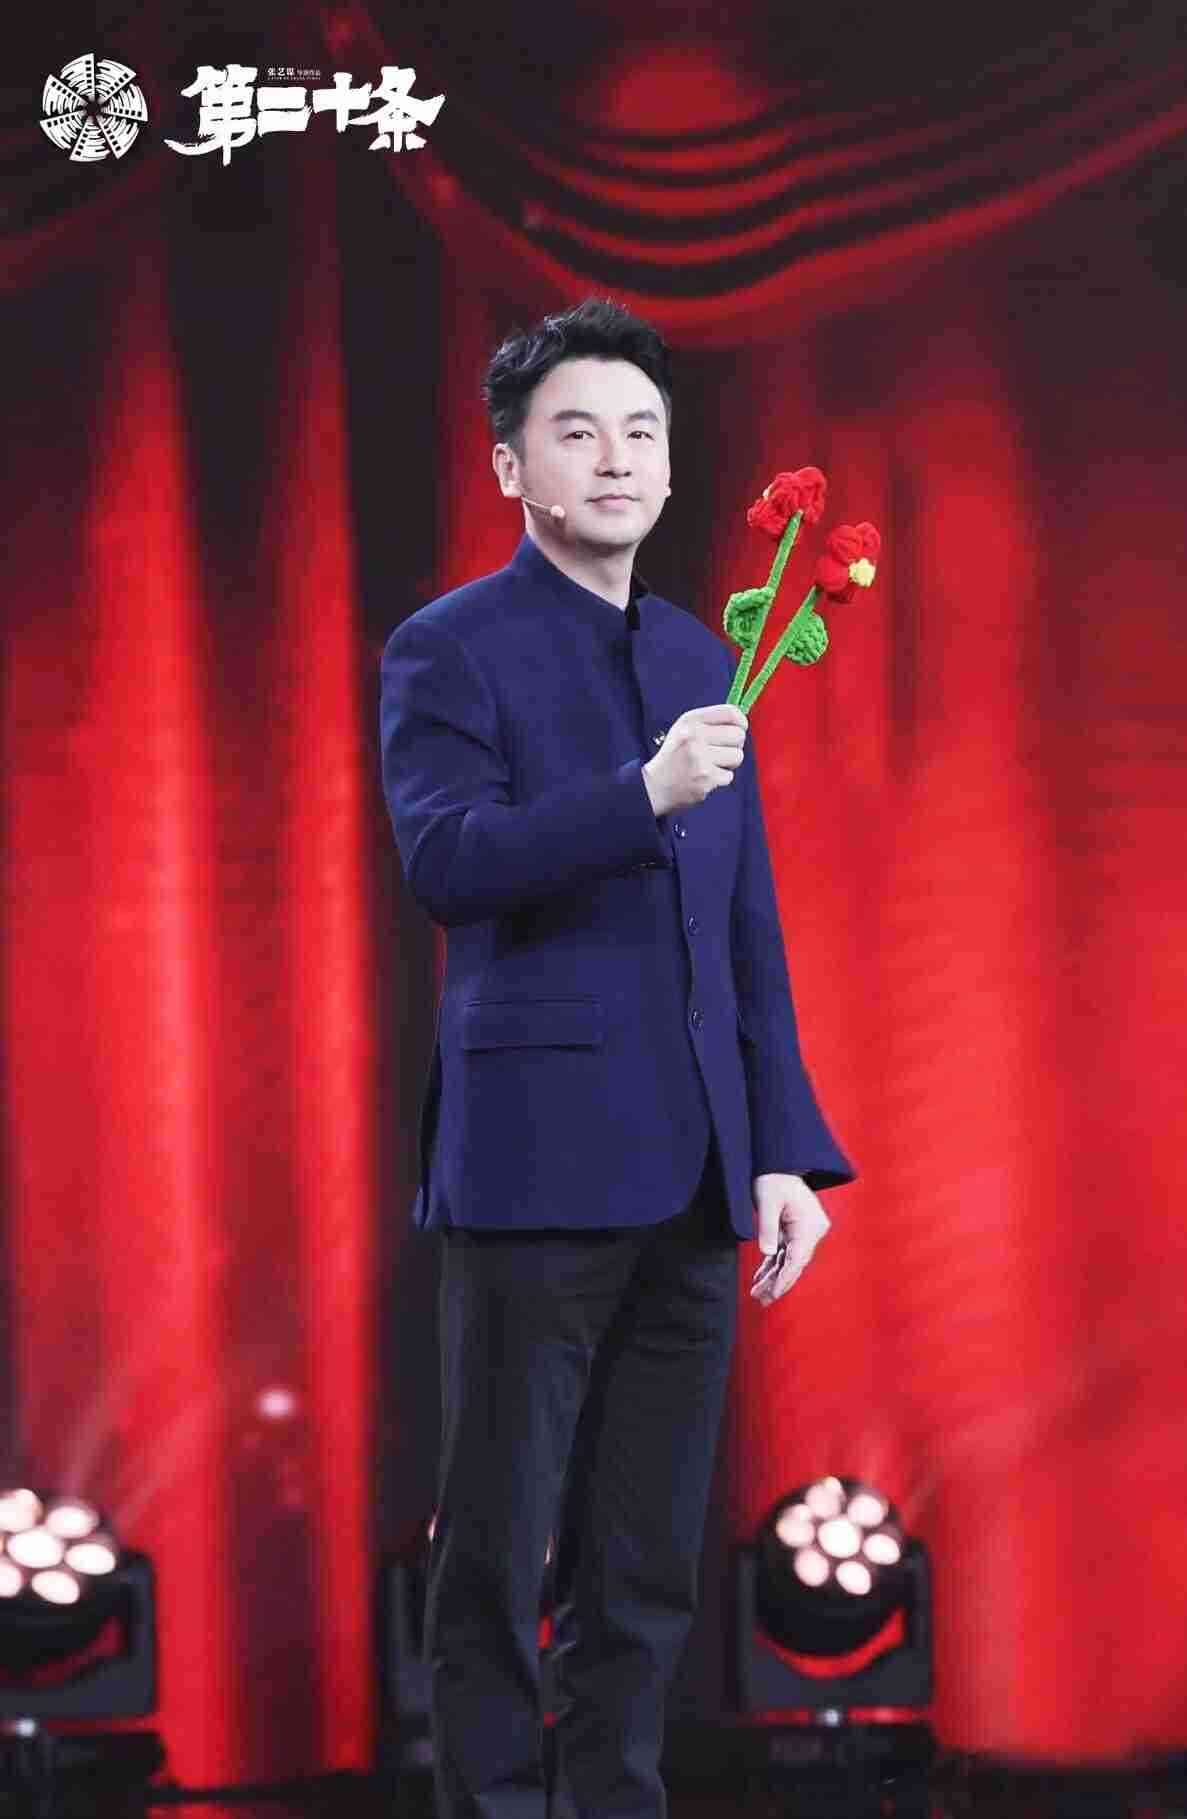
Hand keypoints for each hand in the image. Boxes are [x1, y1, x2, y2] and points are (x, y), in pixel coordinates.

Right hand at [642, 704, 746, 816]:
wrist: (655, 785)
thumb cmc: (675, 756)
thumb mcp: (684, 730)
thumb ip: (709, 723)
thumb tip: (741, 723)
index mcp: (691, 720)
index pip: (730, 712)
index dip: (741, 722)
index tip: (740, 729)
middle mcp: (695, 736)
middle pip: (738, 736)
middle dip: (734, 746)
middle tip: (720, 752)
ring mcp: (700, 758)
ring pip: (737, 756)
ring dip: (728, 764)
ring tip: (711, 765)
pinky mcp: (705, 778)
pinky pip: (729, 776)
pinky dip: (720, 779)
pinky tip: (704, 778)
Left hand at [749, 1173, 831, 1305]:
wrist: (780, 1164)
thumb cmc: (774, 1178)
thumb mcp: (767, 1200)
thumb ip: (767, 1227)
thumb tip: (767, 1253)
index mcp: (810, 1225)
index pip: (797, 1259)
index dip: (784, 1279)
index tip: (773, 1294)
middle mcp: (812, 1232)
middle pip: (794, 1264)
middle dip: (777, 1283)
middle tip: (760, 1300)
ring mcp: (806, 1233)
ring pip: (789, 1261)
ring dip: (773, 1277)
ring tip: (757, 1294)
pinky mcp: (796, 1232)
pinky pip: (785, 1253)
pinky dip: (773, 1265)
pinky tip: (760, 1279)